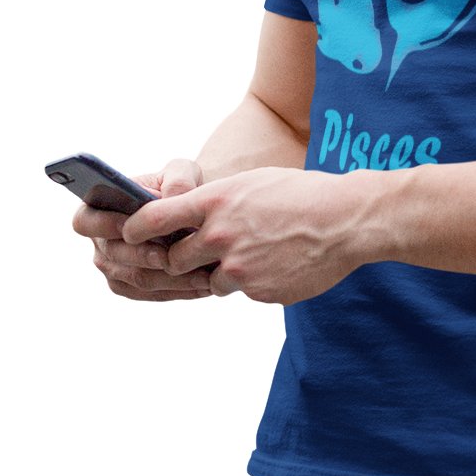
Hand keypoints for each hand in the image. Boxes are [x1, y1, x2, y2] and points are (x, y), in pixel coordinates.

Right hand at [71, 158, 216, 301]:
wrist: (195, 212)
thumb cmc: (181, 187)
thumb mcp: (182, 171)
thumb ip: (177, 179)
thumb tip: (171, 199)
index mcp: (96, 208)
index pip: (84, 221)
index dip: (104, 224)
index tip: (134, 223)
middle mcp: (100, 241)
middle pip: (114, 255)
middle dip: (146, 255)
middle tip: (174, 255)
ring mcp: (113, 268)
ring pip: (137, 279)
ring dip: (169, 277)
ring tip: (201, 273)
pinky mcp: (133, 288)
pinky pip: (152, 294)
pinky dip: (179, 290)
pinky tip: (205, 283)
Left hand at [119, 165, 372, 305]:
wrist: (347, 220)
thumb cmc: (302, 194)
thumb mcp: (252, 184)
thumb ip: (216, 204)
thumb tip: (189, 223)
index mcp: (216, 202)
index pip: (154, 218)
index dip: (134, 229)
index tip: (127, 233)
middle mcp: (220, 235)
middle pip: (174, 260)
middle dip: (180, 259)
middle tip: (196, 253)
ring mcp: (239, 268)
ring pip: (210, 281)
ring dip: (222, 273)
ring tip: (254, 253)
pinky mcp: (259, 291)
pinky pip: (243, 291)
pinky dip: (254, 281)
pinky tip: (278, 262)